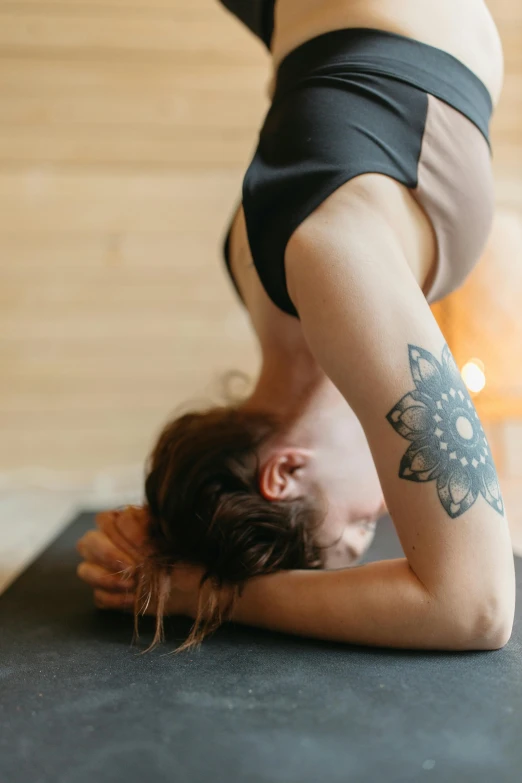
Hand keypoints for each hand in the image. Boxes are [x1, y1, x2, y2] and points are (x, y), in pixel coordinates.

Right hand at [76, 506, 203, 617]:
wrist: (192, 582)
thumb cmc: (179, 551)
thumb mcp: (168, 531)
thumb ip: (146, 521)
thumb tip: (129, 514)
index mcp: (120, 523)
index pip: (103, 520)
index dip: (119, 533)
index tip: (142, 545)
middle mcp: (106, 544)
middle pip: (87, 543)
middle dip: (107, 555)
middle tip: (131, 567)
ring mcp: (103, 570)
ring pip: (85, 570)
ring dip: (106, 578)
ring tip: (132, 584)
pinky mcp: (108, 594)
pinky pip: (98, 597)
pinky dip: (115, 598)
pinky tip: (134, 598)